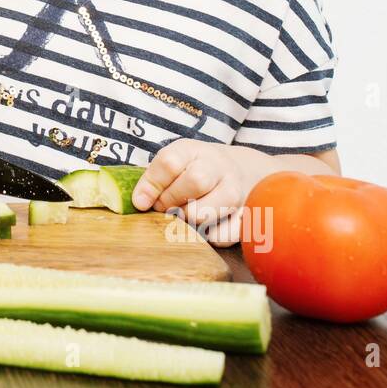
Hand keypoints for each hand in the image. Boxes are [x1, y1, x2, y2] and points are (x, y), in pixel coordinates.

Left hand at [131, 140, 264, 246]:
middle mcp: (219, 168)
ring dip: (186, 221)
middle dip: (170, 202)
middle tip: (165, 208)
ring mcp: (236, 192)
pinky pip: (221, 236)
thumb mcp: (177, 162)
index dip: (151, 185)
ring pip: (205, 212)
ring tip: (185, 216)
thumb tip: (139, 203)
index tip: (141, 202)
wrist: (246, 173)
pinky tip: (207, 226)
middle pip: (194, 182)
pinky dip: (208, 236)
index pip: (170, 162)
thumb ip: (156, 178)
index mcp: (194, 151)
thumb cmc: (198, 170)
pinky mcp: (247, 217)